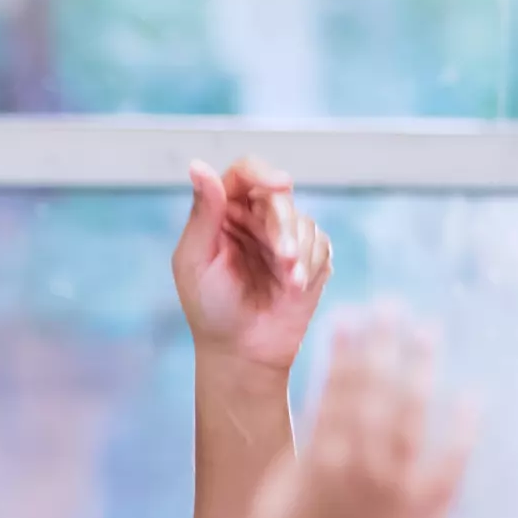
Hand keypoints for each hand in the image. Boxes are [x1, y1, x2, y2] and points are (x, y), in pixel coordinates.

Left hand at [173, 161, 331, 374]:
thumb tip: (198, 165)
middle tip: (284, 260)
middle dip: (284, 227)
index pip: (244, 173)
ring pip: (304, 221)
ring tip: (289, 283)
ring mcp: (283, 236)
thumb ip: (203, 213)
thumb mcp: (196, 260)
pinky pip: (321, 244)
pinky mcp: (308, 256)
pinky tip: (295, 288)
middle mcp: (253, 217)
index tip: (282, 184)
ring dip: (300, 251)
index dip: (263, 173)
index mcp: (222, 211)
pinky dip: (312, 264)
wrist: (243, 352)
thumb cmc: (210, 307)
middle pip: (279, 198)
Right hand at [259, 310, 470, 517]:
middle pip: (374, 394)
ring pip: (412, 417)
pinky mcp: (430, 516)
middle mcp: (359, 472)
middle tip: (390, 305)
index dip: (343, 351)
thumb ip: (291, 466)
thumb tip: (308, 419)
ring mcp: (397, 493)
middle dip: (382, 345)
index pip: (332, 394)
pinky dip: (461, 429)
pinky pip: (450, 463)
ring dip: (420, 369)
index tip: (350, 315)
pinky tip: (470, 396)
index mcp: (316, 468)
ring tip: (427, 332)